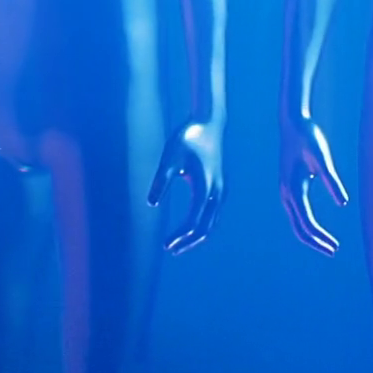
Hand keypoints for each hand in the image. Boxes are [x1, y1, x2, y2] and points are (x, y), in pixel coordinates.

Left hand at [147, 120, 223, 254]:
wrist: (210, 122)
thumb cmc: (187, 137)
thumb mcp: (170, 155)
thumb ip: (161, 180)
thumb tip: (151, 204)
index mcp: (205, 187)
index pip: (193, 221)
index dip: (180, 236)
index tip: (165, 244)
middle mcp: (216, 191)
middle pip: (206, 228)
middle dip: (188, 242)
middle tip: (170, 250)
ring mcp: (221, 189)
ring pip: (212, 223)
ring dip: (196, 236)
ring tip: (178, 244)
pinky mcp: (220, 186)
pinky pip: (213, 214)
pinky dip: (202, 225)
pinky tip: (189, 227)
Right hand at [280, 116, 348, 255]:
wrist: (293, 124)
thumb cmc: (309, 137)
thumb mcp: (322, 157)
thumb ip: (331, 179)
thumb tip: (343, 203)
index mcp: (293, 189)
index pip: (306, 222)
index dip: (320, 237)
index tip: (335, 247)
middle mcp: (286, 194)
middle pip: (298, 228)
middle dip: (315, 242)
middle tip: (333, 251)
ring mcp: (286, 192)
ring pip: (296, 222)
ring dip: (311, 235)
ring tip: (329, 244)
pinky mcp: (290, 187)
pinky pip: (297, 214)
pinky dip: (306, 225)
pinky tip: (317, 228)